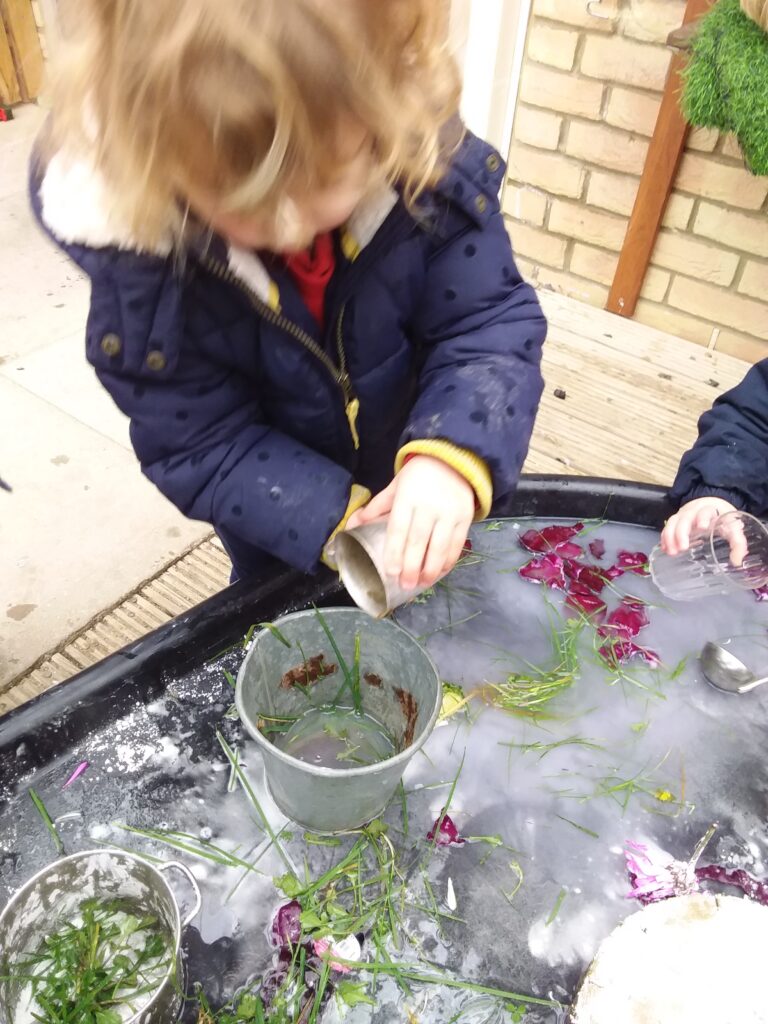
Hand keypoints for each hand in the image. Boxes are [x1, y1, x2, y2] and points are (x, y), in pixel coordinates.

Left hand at [346, 455, 474, 589]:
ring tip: (423, 583)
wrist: (453, 460)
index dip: (394, 552)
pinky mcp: (465, 517)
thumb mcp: (395, 486)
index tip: (391, 572)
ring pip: (440, 546)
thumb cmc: (418, 475)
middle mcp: (428, 506)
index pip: (398, 529)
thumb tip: (355, 523)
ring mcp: (449, 512)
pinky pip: (457, 543)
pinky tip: (441, 571)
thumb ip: (377, 507)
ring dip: (431, 568)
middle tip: (406, 585)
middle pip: (418, 541)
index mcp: (407, 498)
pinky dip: (449, 560)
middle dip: (412, 567)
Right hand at [661, 497, 737, 555]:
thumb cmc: (724, 520)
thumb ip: (738, 543)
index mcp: (710, 511)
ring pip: (672, 522)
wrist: (712, 508)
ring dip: (670, 537)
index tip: (702, 527)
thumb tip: (737, 561)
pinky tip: (665, 549)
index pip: (705, 511)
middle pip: (684, 518)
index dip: (702, 518)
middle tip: (682, 547)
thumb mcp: (734, 529)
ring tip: (672, 552)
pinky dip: (664, 538)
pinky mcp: (676, 522)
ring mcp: (683, 516)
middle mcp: (694, 511)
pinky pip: (667, 528)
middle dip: (681, 532)